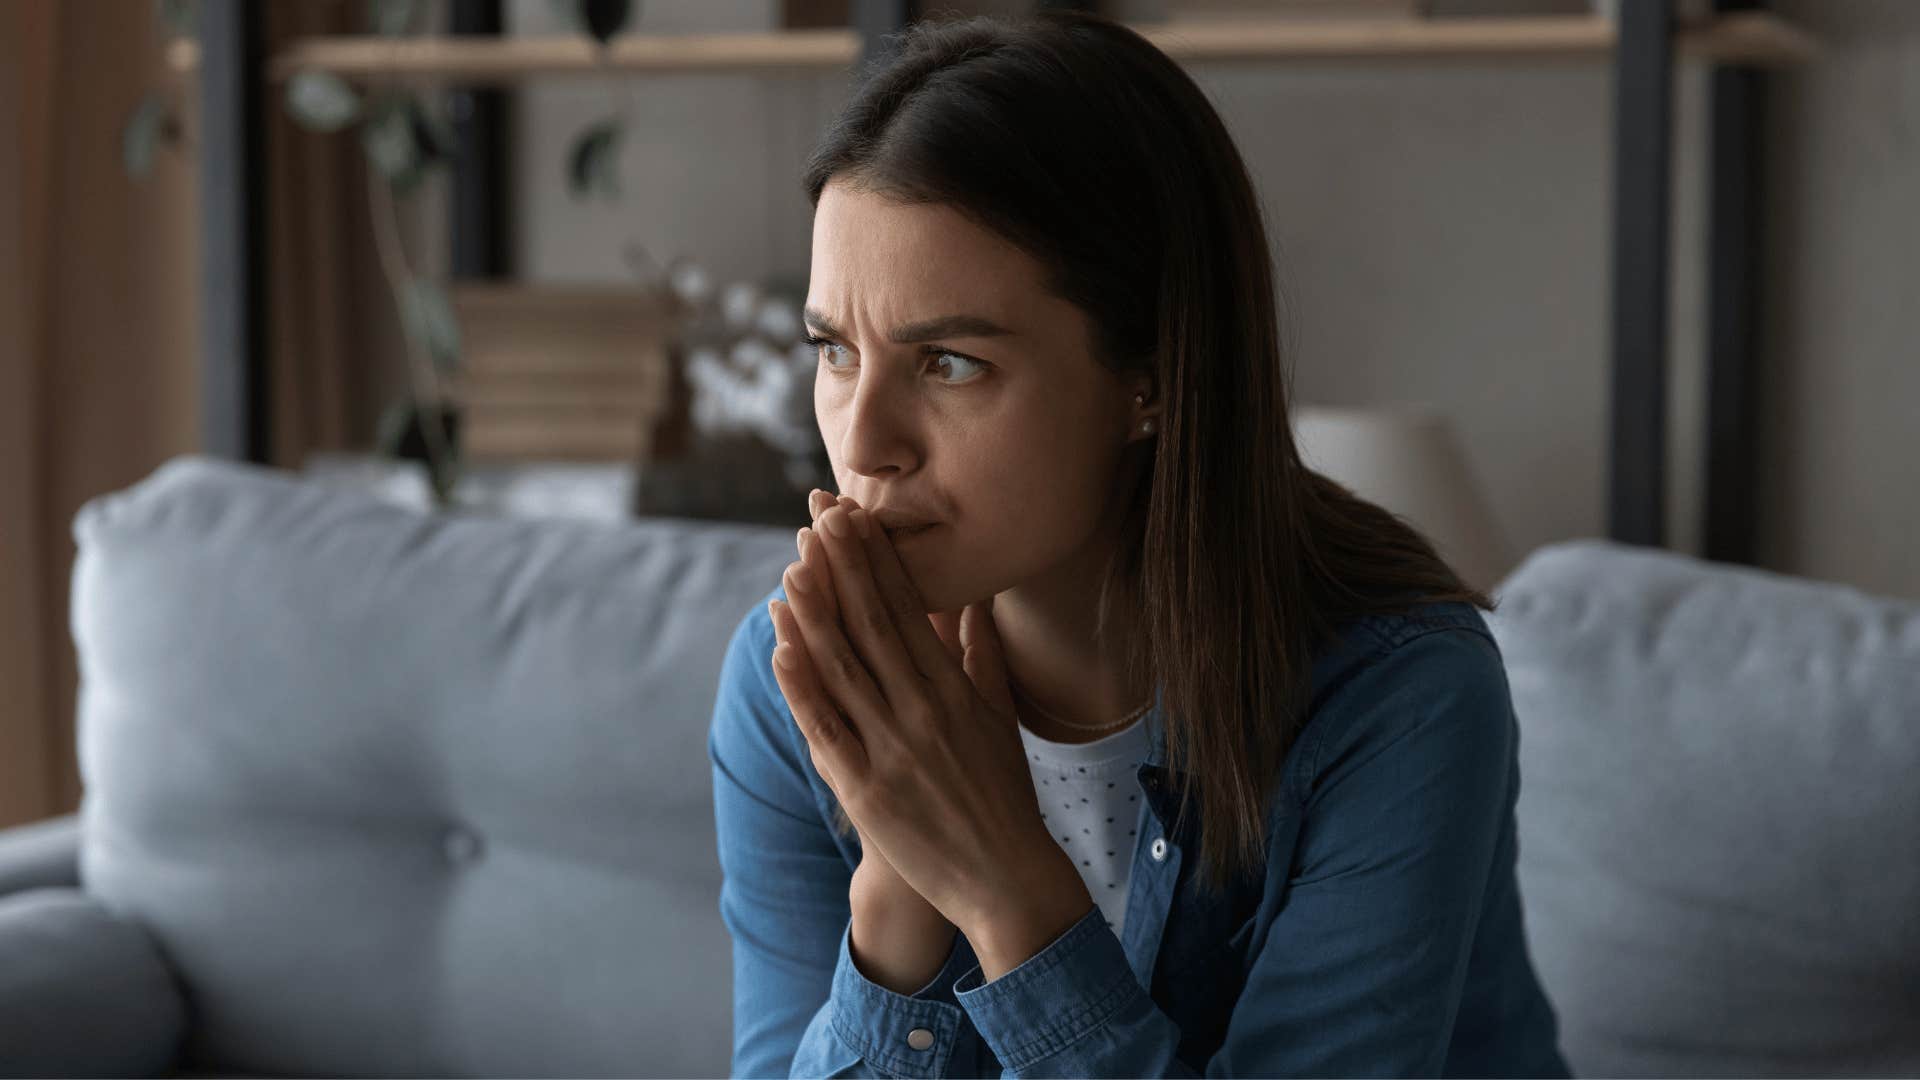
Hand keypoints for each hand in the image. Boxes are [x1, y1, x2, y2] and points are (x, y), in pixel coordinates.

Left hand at [764, 488, 1092, 948]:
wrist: (1003, 874)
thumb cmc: (1003, 792)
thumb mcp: (1000, 715)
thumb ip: (982, 655)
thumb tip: (976, 601)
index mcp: (956, 688)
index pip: (909, 610)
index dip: (877, 561)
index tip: (854, 518)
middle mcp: (923, 711)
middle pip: (873, 625)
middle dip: (843, 568)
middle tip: (818, 518)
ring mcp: (891, 748)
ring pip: (843, 668)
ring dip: (813, 614)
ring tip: (791, 566)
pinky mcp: (865, 788)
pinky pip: (825, 727)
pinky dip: (801, 685)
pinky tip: (781, 647)